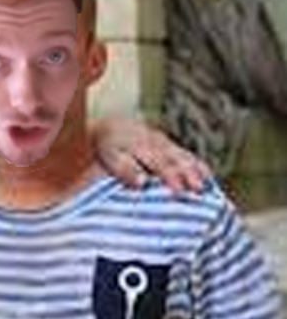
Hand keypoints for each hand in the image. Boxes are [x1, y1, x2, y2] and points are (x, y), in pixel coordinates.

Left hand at [93, 118, 211, 192]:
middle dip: (189, 174)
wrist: (112, 127)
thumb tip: (142, 183)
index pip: (159, 163)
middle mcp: (157, 143)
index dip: (170, 176)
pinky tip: (207, 176)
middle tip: (200, 189)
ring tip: (207, 185)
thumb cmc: (110, 146)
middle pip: (176, 159)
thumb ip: (125, 169)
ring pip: (184, 156)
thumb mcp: (111, 156)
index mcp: (142, 147)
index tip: (179, 191)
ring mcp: (165, 143)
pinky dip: (197, 165)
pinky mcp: (170, 144)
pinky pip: (186, 154)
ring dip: (197, 170)